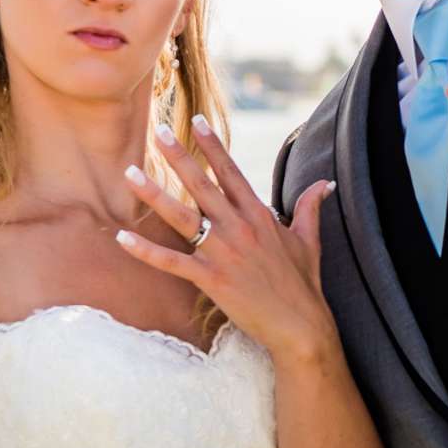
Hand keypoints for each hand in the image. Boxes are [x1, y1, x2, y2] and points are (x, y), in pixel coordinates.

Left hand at [117, 116, 339, 368]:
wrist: (300, 325)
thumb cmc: (304, 285)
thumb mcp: (310, 240)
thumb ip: (310, 207)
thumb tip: (326, 183)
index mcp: (259, 215)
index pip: (231, 172)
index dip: (213, 146)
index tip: (197, 122)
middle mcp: (239, 227)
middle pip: (202, 184)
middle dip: (178, 155)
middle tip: (157, 130)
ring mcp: (223, 252)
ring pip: (181, 216)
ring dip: (153, 194)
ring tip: (129, 173)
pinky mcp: (211, 279)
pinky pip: (171, 261)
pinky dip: (145, 250)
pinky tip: (121, 237)